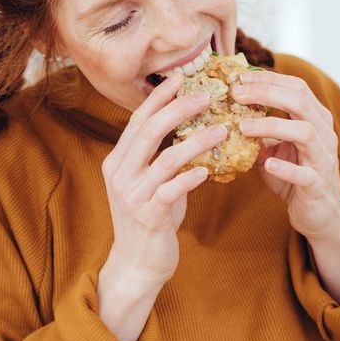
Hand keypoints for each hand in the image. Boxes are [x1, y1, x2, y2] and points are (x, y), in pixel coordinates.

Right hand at [100, 73, 225, 286]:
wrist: (137, 263)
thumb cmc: (150, 218)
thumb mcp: (149, 182)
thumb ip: (159, 156)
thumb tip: (189, 126)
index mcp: (117, 161)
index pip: (137, 120)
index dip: (158, 97)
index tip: (180, 77)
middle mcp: (119, 174)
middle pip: (149, 131)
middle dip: (179, 109)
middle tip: (207, 95)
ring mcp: (132, 195)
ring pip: (165, 158)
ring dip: (196, 141)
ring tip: (222, 130)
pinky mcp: (148, 215)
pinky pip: (171, 190)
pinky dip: (190, 177)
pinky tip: (208, 170)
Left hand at [231, 70, 339, 242]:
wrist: (319, 213)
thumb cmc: (295, 175)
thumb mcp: (275, 148)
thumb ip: (259, 130)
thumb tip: (226, 111)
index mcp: (315, 119)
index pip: (297, 88)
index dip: (269, 79)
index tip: (240, 77)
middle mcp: (324, 134)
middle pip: (300, 103)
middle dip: (267, 93)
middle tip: (236, 94)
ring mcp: (323, 159)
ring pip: (305, 132)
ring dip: (272, 126)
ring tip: (243, 127)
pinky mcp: (318, 184)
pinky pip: (304, 174)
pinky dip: (284, 168)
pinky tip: (266, 164)